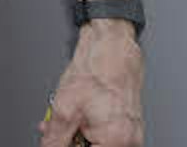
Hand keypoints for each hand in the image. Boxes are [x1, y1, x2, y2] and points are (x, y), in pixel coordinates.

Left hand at [40, 22, 143, 146]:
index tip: (57, 142)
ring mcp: (132, 134)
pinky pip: (105, 135)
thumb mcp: (64, 109)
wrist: (112, 50)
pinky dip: (88, 128)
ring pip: (98, 143)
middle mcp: (129, 141)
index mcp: (115, 141)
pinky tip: (77, 117)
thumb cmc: (96, 72)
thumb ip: (54, 138)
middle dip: (71, 142)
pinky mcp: (128, 126)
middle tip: (56, 131)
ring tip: (65, 121)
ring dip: (78, 136)